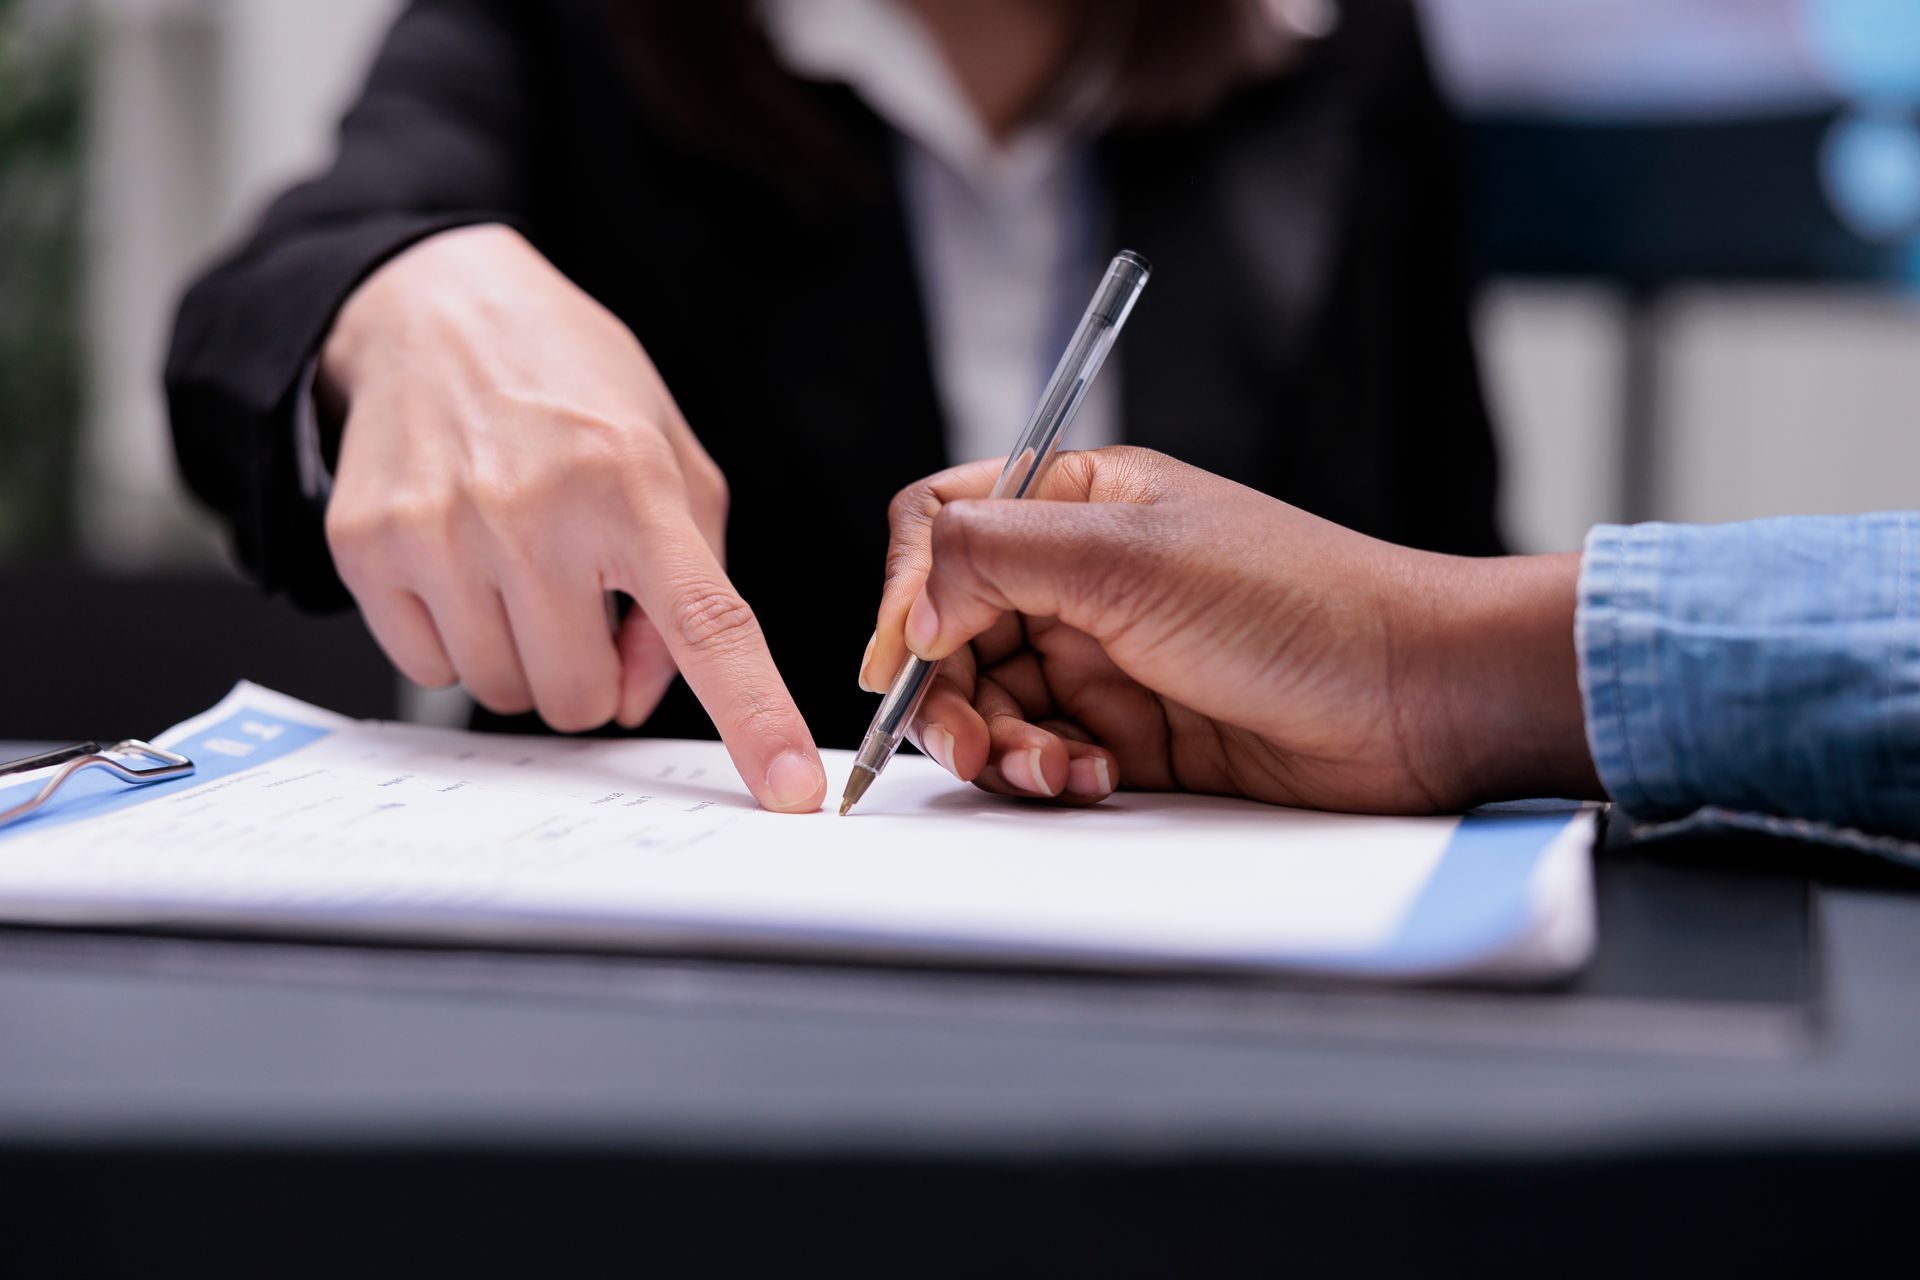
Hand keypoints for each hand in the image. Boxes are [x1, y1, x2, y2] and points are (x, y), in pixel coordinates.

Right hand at [320, 225, 825, 811]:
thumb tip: (639, 696)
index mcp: (634, 483)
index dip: (754, 717)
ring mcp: (440, 531)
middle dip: (591, 670)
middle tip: (583, 596)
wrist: (437, 310)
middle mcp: (533, 511)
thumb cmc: (573, 390)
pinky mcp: (366, 546)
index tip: (791, 789)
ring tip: (520, 565)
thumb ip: (691, 582)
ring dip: (524, 655)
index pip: (709, 626)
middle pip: (580, 698)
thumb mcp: (670, 460)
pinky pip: (428, 668)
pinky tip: (462, 563)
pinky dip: (456, 637)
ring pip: (504, 692)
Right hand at [862, 448, 1600, 812]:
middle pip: (951, 630)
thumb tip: (906, 605)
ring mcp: (1107, 656)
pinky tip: (1093, 778)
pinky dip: (1048, 774)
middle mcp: (1082, 574)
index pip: (943, 527)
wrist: (1416, 704)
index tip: (899, 659)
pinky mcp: (1132, 733)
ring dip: (1000, 744)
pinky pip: (1044, 755)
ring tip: (1053, 766)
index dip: (907, 591)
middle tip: (969, 743)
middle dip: (947, 692)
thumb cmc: (1299, 606)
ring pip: (992, 703)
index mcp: (1077, 499)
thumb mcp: (1130, 558)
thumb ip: (995, 558)